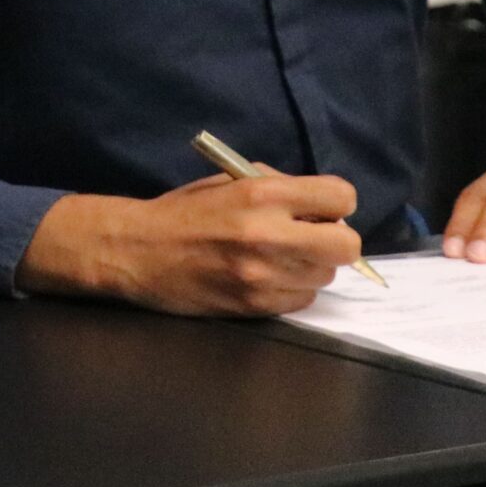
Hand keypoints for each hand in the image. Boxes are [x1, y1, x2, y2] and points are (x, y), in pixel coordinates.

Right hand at [15, 172, 365, 315]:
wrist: (138, 252)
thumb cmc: (184, 211)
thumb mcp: (230, 181)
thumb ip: (279, 188)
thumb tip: (322, 208)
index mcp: (262, 194)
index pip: (342, 197)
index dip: (335, 203)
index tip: (320, 208)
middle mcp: (269, 234)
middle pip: (347, 246)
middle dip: (335, 240)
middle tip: (311, 237)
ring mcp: (264, 275)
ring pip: (325, 276)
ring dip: (311, 266)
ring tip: (279, 258)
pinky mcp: (256, 305)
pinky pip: (302, 299)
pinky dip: (292, 288)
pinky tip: (265, 277)